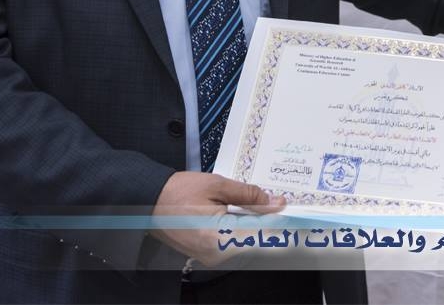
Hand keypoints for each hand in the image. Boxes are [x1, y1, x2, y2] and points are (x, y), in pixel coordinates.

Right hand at [149, 171, 283, 264]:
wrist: (149, 201)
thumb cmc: (178, 192)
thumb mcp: (218, 186)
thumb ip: (249, 196)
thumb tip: (274, 203)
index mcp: (219, 238)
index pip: (262, 233)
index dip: (281, 221)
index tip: (294, 212)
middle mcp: (216, 254)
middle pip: (256, 242)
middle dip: (270, 223)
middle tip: (279, 204)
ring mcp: (211, 258)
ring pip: (247, 244)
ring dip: (257, 227)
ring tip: (261, 207)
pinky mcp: (207, 255)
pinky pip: (234, 244)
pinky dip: (243, 230)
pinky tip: (244, 215)